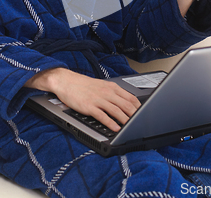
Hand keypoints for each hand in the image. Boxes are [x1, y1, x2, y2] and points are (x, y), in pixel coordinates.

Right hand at [25, 68, 140, 131]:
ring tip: (132, 127)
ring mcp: (98, 99)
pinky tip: (116, 128)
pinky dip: (111, 123)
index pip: (130, 97)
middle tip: (141, 124)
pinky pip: (103, 116)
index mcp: (111, 87)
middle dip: (135, 115)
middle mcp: (107, 92)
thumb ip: (113, 94)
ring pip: (116, 110)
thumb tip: (125, 104)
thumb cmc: (83, 85)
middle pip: (126, 105)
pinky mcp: (89, 106)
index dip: (139, 107)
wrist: (66, 81)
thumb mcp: (102, 86)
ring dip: (126, 120)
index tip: (144, 114)